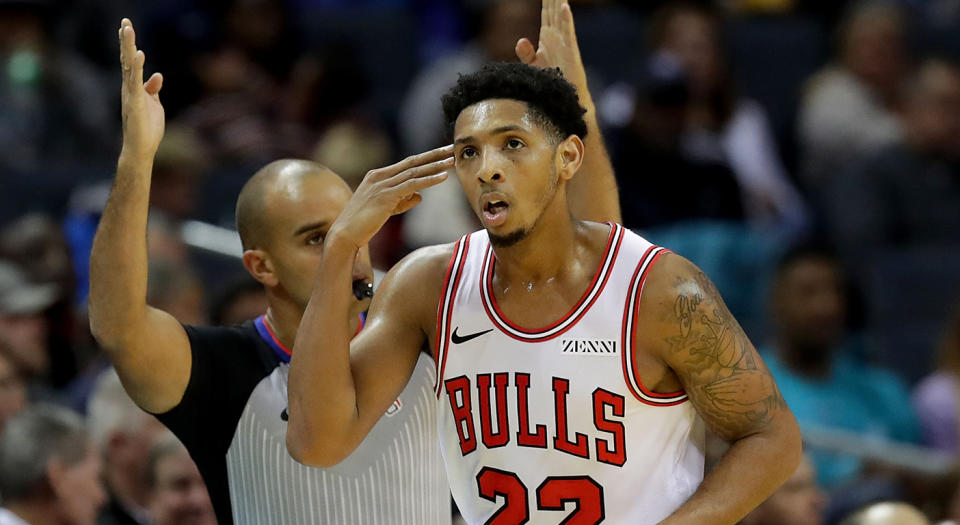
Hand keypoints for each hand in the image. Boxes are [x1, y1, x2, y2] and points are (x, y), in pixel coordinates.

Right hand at [118, 18, 163, 162]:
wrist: (141, 148)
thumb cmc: (146, 128)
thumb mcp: (154, 104)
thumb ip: (153, 89)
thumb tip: (157, 75)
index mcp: (134, 87)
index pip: (130, 62)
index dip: (129, 44)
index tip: (126, 27)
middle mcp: (129, 88)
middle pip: (127, 59)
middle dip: (126, 40)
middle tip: (125, 21)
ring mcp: (130, 94)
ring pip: (128, 66)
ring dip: (128, 47)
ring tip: (127, 29)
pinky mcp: (135, 102)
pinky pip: (135, 82)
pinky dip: (137, 67)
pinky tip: (139, 54)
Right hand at [329, 145, 454, 249]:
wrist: (345, 234)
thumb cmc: (363, 224)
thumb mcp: (386, 209)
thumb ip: (402, 201)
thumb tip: (420, 195)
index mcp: (377, 176)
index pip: (406, 164)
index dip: (426, 158)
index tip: (442, 153)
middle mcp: (379, 176)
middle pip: (412, 162)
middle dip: (433, 155)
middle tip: (451, 148)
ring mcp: (382, 185)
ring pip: (414, 172)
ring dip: (435, 166)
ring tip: (452, 161)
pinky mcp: (385, 196)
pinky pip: (412, 185)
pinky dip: (429, 180)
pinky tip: (443, 177)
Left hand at [515, 0, 588, 93]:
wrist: (564, 97)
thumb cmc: (550, 82)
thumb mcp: (533, 66)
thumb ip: (525, 53)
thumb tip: (520, 40)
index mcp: (548, 38)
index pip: (546, 14)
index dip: (546, 0)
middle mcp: (557, 37)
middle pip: (554, 11)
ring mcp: (564, 42)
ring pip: (561, 17)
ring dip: (560, 3)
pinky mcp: (570, 51)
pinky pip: (568, 33)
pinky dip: (566, 20)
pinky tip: (564, 7)